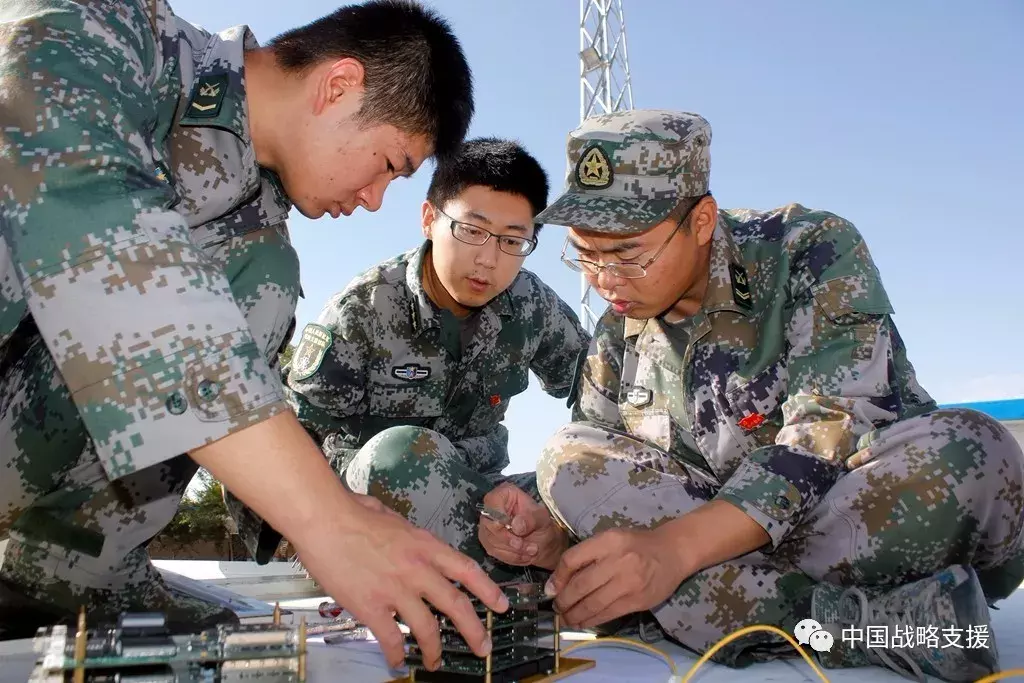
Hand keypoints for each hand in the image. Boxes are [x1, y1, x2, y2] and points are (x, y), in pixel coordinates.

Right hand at [290, 499, 508, 669]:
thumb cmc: (354, 513)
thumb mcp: (394, 519)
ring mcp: (396, 590)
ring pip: (427, 628)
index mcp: (426, 545)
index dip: (488, 591)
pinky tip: (398, 661)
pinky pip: (391, 638)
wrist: (324, 519)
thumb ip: (409, 536)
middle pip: (456, 605)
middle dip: (474, 631)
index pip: (467, 570)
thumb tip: (411, 541)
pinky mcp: (371, 606)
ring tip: (436, 662)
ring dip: (435, 649)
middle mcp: (418, 569)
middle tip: (482, 647)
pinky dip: (397, 653)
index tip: (501, 605)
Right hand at [478, 482, 567, 569]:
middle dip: (511, 540)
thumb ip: (531, 519)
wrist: (543, 541)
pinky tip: (524, 556)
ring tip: (532, 551)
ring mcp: (487, 525)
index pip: (492, 502)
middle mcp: (491, 507)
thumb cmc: (542, 524)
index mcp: (504, 494)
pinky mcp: (487, 541)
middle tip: (531, 547)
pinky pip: (494, 551)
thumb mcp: (542, 518)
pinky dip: (511, 557)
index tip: (518, 530)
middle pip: (490, 525)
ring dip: (514, 551)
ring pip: (492, 541)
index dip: (502, 518)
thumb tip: (516, 525)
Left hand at [544, 526, 689, 628]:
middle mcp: (617, 561)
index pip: (572, 559)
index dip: (557, 577)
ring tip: (566, 618)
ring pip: (593, 604)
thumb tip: (559, 580)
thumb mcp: (611, 539)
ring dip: (574, 614)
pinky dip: (592, 620)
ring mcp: (628, 583)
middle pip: (580, 585)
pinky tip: (583, 622)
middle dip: (563, 601)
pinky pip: (608, 614)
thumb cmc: (636, 544)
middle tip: (556, 608)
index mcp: (607, 541)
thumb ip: (587, 555)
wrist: (672, 552)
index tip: (551, 589)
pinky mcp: (637, 601)